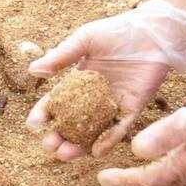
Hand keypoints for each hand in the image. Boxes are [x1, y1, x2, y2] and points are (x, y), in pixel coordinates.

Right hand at [26, 0, 185, 160]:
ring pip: (91, 133)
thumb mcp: (85, 40)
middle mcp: (91, 100)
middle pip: (70, 126)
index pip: (54, 104)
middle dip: (57, 139)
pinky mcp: (131, 110)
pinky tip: (97, 151)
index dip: (43, 116)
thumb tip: (33, 71)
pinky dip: (108, 141)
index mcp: (76, 83)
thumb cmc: (117, 31)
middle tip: (50, 146)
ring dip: (78, 147)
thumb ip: (61, 56)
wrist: (153, 32)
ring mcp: (110, 107)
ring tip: (67, 154)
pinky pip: (118, 130)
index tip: (34, 125)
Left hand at [98, 65, 185, 185]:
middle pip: (157, 183)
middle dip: (131, 185)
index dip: (124, 180)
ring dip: (145, 179)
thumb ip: (170, 132)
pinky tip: (159, 159)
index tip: (102, 178)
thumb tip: (136, 150)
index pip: (149, 178)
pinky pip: (180, 168)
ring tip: (126, 176)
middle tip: (107, 184)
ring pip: (168, 177)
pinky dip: (162, 168)